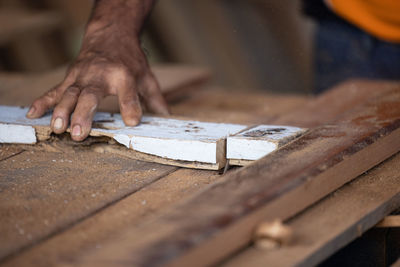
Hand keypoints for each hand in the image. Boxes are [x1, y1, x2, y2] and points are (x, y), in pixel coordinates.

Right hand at [26, 0, 166, 140]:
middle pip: (91, 95)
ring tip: (57, 128)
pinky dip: (43, 101)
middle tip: (79, 134)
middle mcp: (102, 75)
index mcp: (125, 76)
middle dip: (84, 114)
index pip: (129, 93)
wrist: (110, 35)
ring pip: (69, 94)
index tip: (132, 122)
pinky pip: (55, 90)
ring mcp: (83, 76)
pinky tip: (33, 114)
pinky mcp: (71, 77)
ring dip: (61, 111)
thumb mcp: (146, 76)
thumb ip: (155, 98)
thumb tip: (167, 117)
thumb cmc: (130, 60)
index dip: (130, 107)